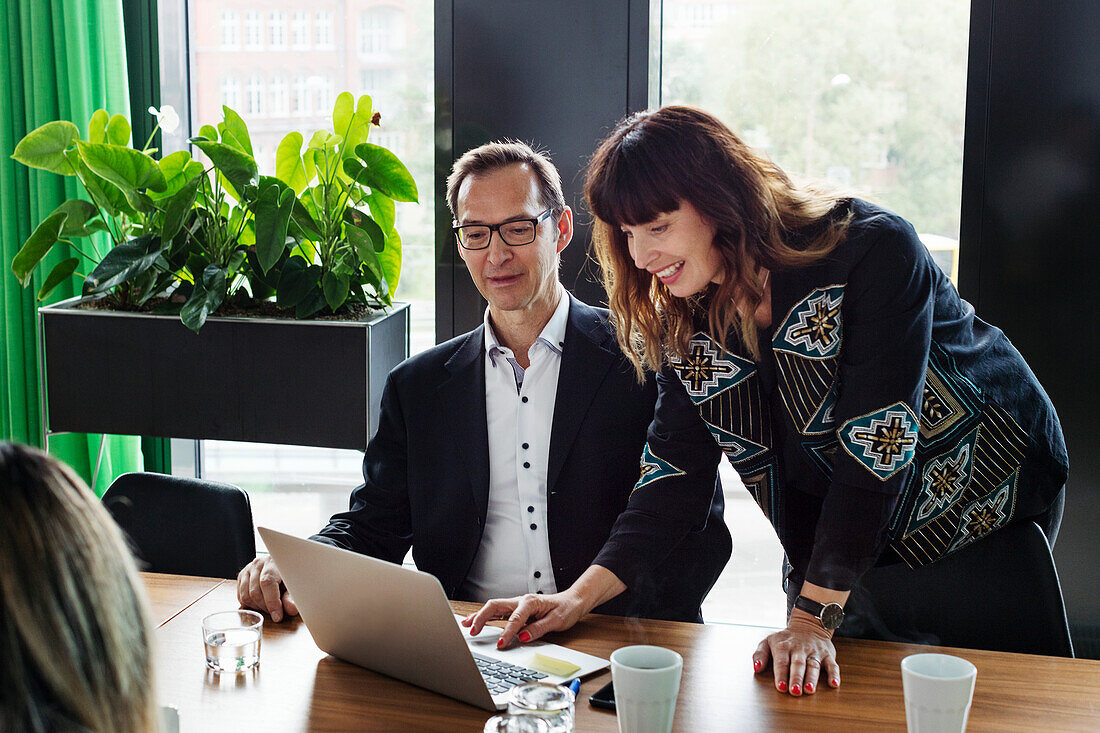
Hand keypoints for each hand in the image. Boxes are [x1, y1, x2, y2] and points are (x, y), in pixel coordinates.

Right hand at [236, 555, 297, 621]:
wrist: (284, 564)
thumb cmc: (290, 575)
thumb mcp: (295, 585)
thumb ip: (292, 597)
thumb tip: (291, 609)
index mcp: (273, 562)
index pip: (268, 582)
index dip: (272, 602)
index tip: (278, 616)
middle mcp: (258, 563)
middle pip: (255, 591)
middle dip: (266, 607)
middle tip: (276, 612)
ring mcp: (248, 569)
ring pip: (246, 596)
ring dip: (257, 607)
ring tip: (269, 607)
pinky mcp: (242, 576)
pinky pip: (241, 596)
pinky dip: (250, 605)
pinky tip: (261, 604)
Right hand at [461, 590, 588, 648]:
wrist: (572, 601)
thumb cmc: (566, 609)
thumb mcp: (557, 621)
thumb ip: (538, 629)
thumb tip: (522, 637)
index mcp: (530, 602)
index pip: (515, 618)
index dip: (507, 632)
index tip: (502, 644)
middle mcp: (521, 601)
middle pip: (495, 606)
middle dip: (482, 618)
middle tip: (473, 631)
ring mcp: (517, 604)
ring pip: (493, 608)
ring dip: (479, 616)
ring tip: (465, 625)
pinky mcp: (515, 610)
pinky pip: (497, 612)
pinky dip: (485, 616)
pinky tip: (475, 621)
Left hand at [752, 611, 840, 695]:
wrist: (808, 625)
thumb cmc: (785, 640)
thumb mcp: (768, 641)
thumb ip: (760, 654)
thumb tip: (756, 668)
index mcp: (783, 646)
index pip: (782, 661)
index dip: (781, 674)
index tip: (781, 687)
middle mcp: (799, 649)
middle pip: (798, 664)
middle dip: (796, 678)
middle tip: (795, 691)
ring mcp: (814, 652)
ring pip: (813, 665)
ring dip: (812, 678)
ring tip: (809, 690)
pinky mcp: (827, 655)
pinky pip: (832, 665)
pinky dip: (834, 674)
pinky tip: (833, 684)